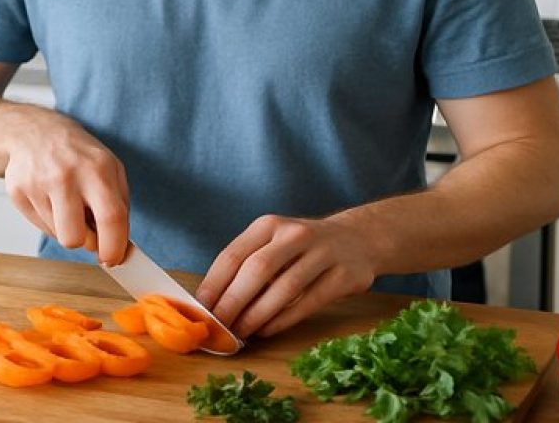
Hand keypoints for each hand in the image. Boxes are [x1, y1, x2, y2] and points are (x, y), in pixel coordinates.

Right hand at [0, 105, 129, 265]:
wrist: (34, 132)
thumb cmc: (79, 156)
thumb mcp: (110, 169)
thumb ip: (119, 207)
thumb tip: (121, 247)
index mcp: (97, 169)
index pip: (111, 218)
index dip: (114, 246)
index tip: (113, 259)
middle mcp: (66, 175)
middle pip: (76, 238)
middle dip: (86, 243)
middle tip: (89, 231)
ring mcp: (38, 183)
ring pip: (58, 235)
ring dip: (67, 228)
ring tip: (67, 204)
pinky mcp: (17, 192)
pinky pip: (40, 227)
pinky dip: (50, 220)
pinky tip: (50, 199)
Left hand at [194, 215, 376, 339]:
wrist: (357, 239)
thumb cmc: (302, 248)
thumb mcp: (273, 243)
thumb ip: (246, 266)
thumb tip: (211, 303)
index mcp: (269, 224)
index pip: (234, 255)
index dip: (214, 285)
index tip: (201, 310)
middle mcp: (295, 234)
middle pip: (257, 269)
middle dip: (233, 302)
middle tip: (220, 327)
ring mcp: (323, 252)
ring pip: (285, 288)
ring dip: (258, 315)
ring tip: (241, 333)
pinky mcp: (344, 275)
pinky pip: (309, 302)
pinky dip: (284, 320)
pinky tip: (267, 330)